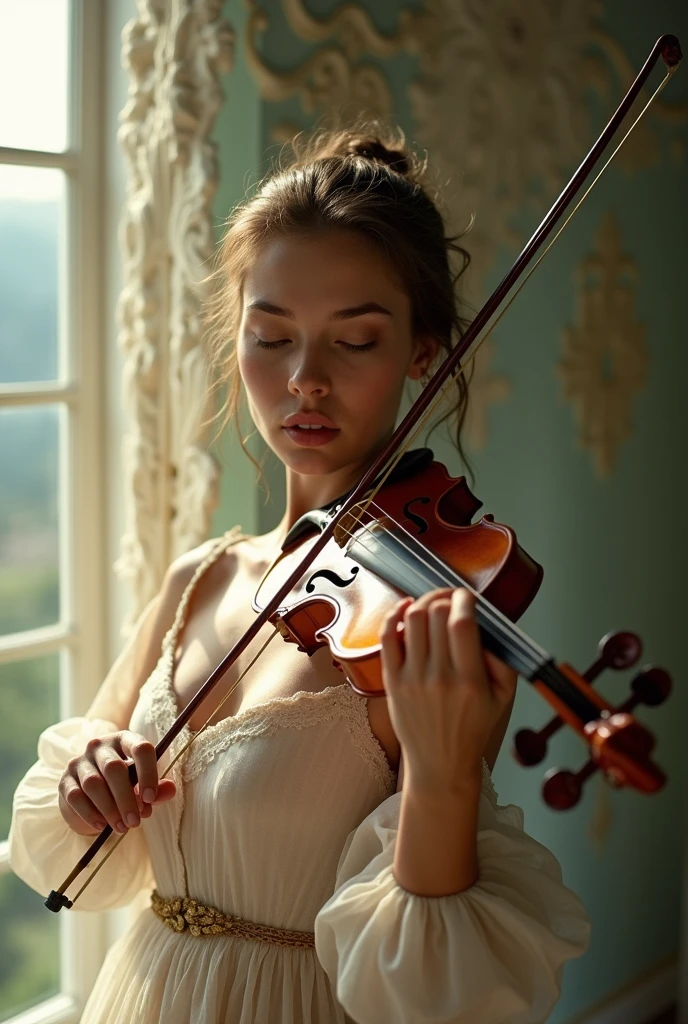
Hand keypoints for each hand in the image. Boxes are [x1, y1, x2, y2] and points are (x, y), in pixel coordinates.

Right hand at [58, 730, 175, 835]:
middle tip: (136, 822)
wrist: (91, 796)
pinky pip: (76, 797)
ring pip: (93, 784)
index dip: (148, 773)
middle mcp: (100, 745)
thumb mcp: (143, 786)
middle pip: (114, 768)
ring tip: (122, 827)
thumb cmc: (124, 786)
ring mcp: (80, 761)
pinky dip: (90, 814)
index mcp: (125, 740)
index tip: (151, 799)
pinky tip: (101, 826)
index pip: (140, 748)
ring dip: (109, 809)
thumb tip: (170, 790)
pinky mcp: (65, 780)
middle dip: (127, 798)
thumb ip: (157, 789)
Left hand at [380, 588, 516, 789]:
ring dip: (424, 602)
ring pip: (413, 620)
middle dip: (446, 596)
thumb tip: (485, 625)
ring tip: (434, 603)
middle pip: (436, 615)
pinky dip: (395, 615)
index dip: (464, 600)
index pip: (462, 623)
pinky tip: (406, 608)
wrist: (440, 764)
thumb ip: (502, 659)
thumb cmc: (473, 729)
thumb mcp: (503, 698)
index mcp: (469, 681)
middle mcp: (438, 678)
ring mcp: (411, 679)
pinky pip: (388, 637)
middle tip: (452, 598)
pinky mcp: (392, 681)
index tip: (468, 597)